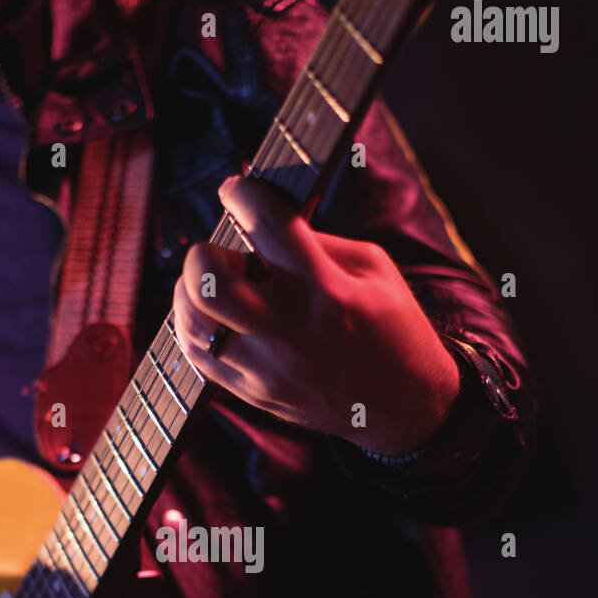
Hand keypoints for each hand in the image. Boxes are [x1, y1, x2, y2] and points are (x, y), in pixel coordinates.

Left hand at [172, 175, 460, 455]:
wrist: (404, 407)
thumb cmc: (392, 328)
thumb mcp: (374, 269)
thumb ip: (316, 243)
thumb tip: (261, 223)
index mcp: (328, 290)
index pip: (267, 227)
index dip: (242, 196)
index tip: (236, 191)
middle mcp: (291, 331)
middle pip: (208, 283)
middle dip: (204, 255)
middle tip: (223, 256)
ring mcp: (268, 369)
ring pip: (193, 323)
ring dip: (192, 294)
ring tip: (218, 288)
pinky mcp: (255, 394)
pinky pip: (198, 358)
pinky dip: (196, 329)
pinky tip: (216, 318)